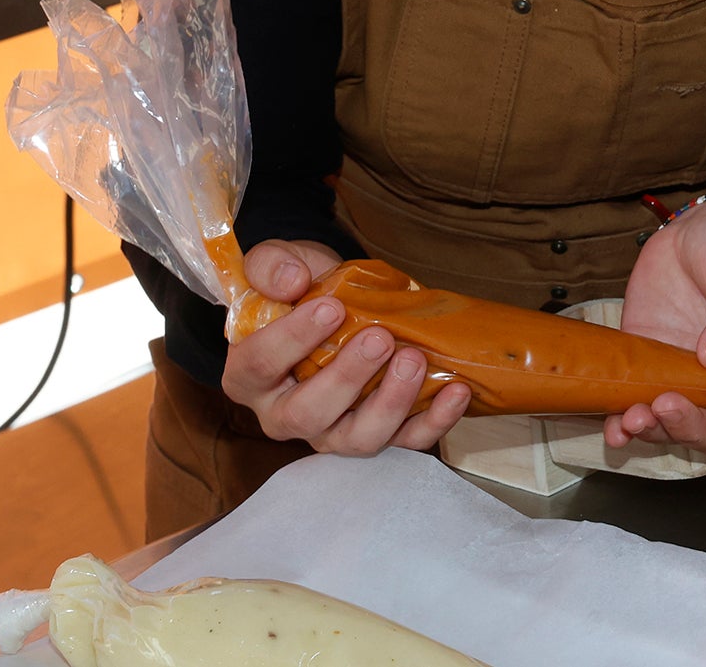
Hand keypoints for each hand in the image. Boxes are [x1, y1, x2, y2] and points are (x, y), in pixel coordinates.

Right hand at [221, 239, 470, 454]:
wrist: (336, 303)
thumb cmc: (301, 289)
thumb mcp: (279, 264)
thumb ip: (271, 265)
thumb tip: (291, 281)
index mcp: (250, 376)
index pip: (259, 367)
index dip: (292, 339)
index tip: (330, 308)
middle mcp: (286, 414)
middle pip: (308, 415)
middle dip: (347, 379)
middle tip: (380, 338)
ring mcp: (334, 430)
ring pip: (358, 439)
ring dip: (391, 403)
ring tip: (415, 359)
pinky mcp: (380, 433)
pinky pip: (407, 441)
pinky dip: (435, 421)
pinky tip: (456, 391)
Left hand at [611, 197, 705, 456]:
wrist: (699, 230)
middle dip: (690, 428)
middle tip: (668, 403)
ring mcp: (684, 382)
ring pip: (672, 429)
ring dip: (654, 431)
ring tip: (635, 415)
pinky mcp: (647, 371)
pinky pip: (635, 408)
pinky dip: (622, 426)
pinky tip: (614, 427)